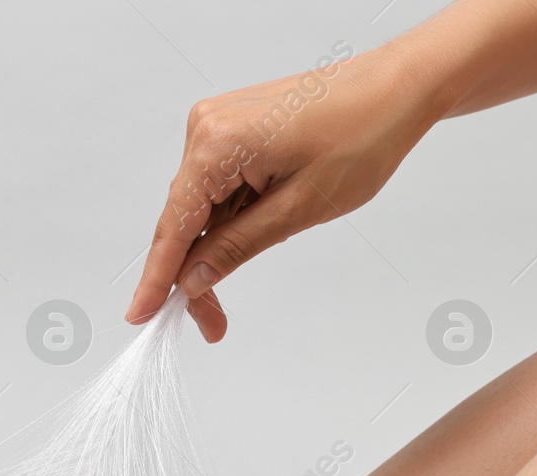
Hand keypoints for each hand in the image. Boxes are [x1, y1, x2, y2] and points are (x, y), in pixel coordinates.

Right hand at [124, 42, 439, 341]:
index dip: (156, 278)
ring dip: (213, 251)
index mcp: (216, 143)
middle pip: (183, 220)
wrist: (395, 89)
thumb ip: (238, 246)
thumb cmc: (361, 136)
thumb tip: (194, 278)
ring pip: (201, 207)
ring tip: (233, 297)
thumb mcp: (299, 209)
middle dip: (193, 275)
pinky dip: (228, 221)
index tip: (140, 314)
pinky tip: (251, 240)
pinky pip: (218, 186)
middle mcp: (206, 127)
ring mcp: (218, 124)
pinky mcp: (235, 128)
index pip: (174, 226)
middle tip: (213, 325)